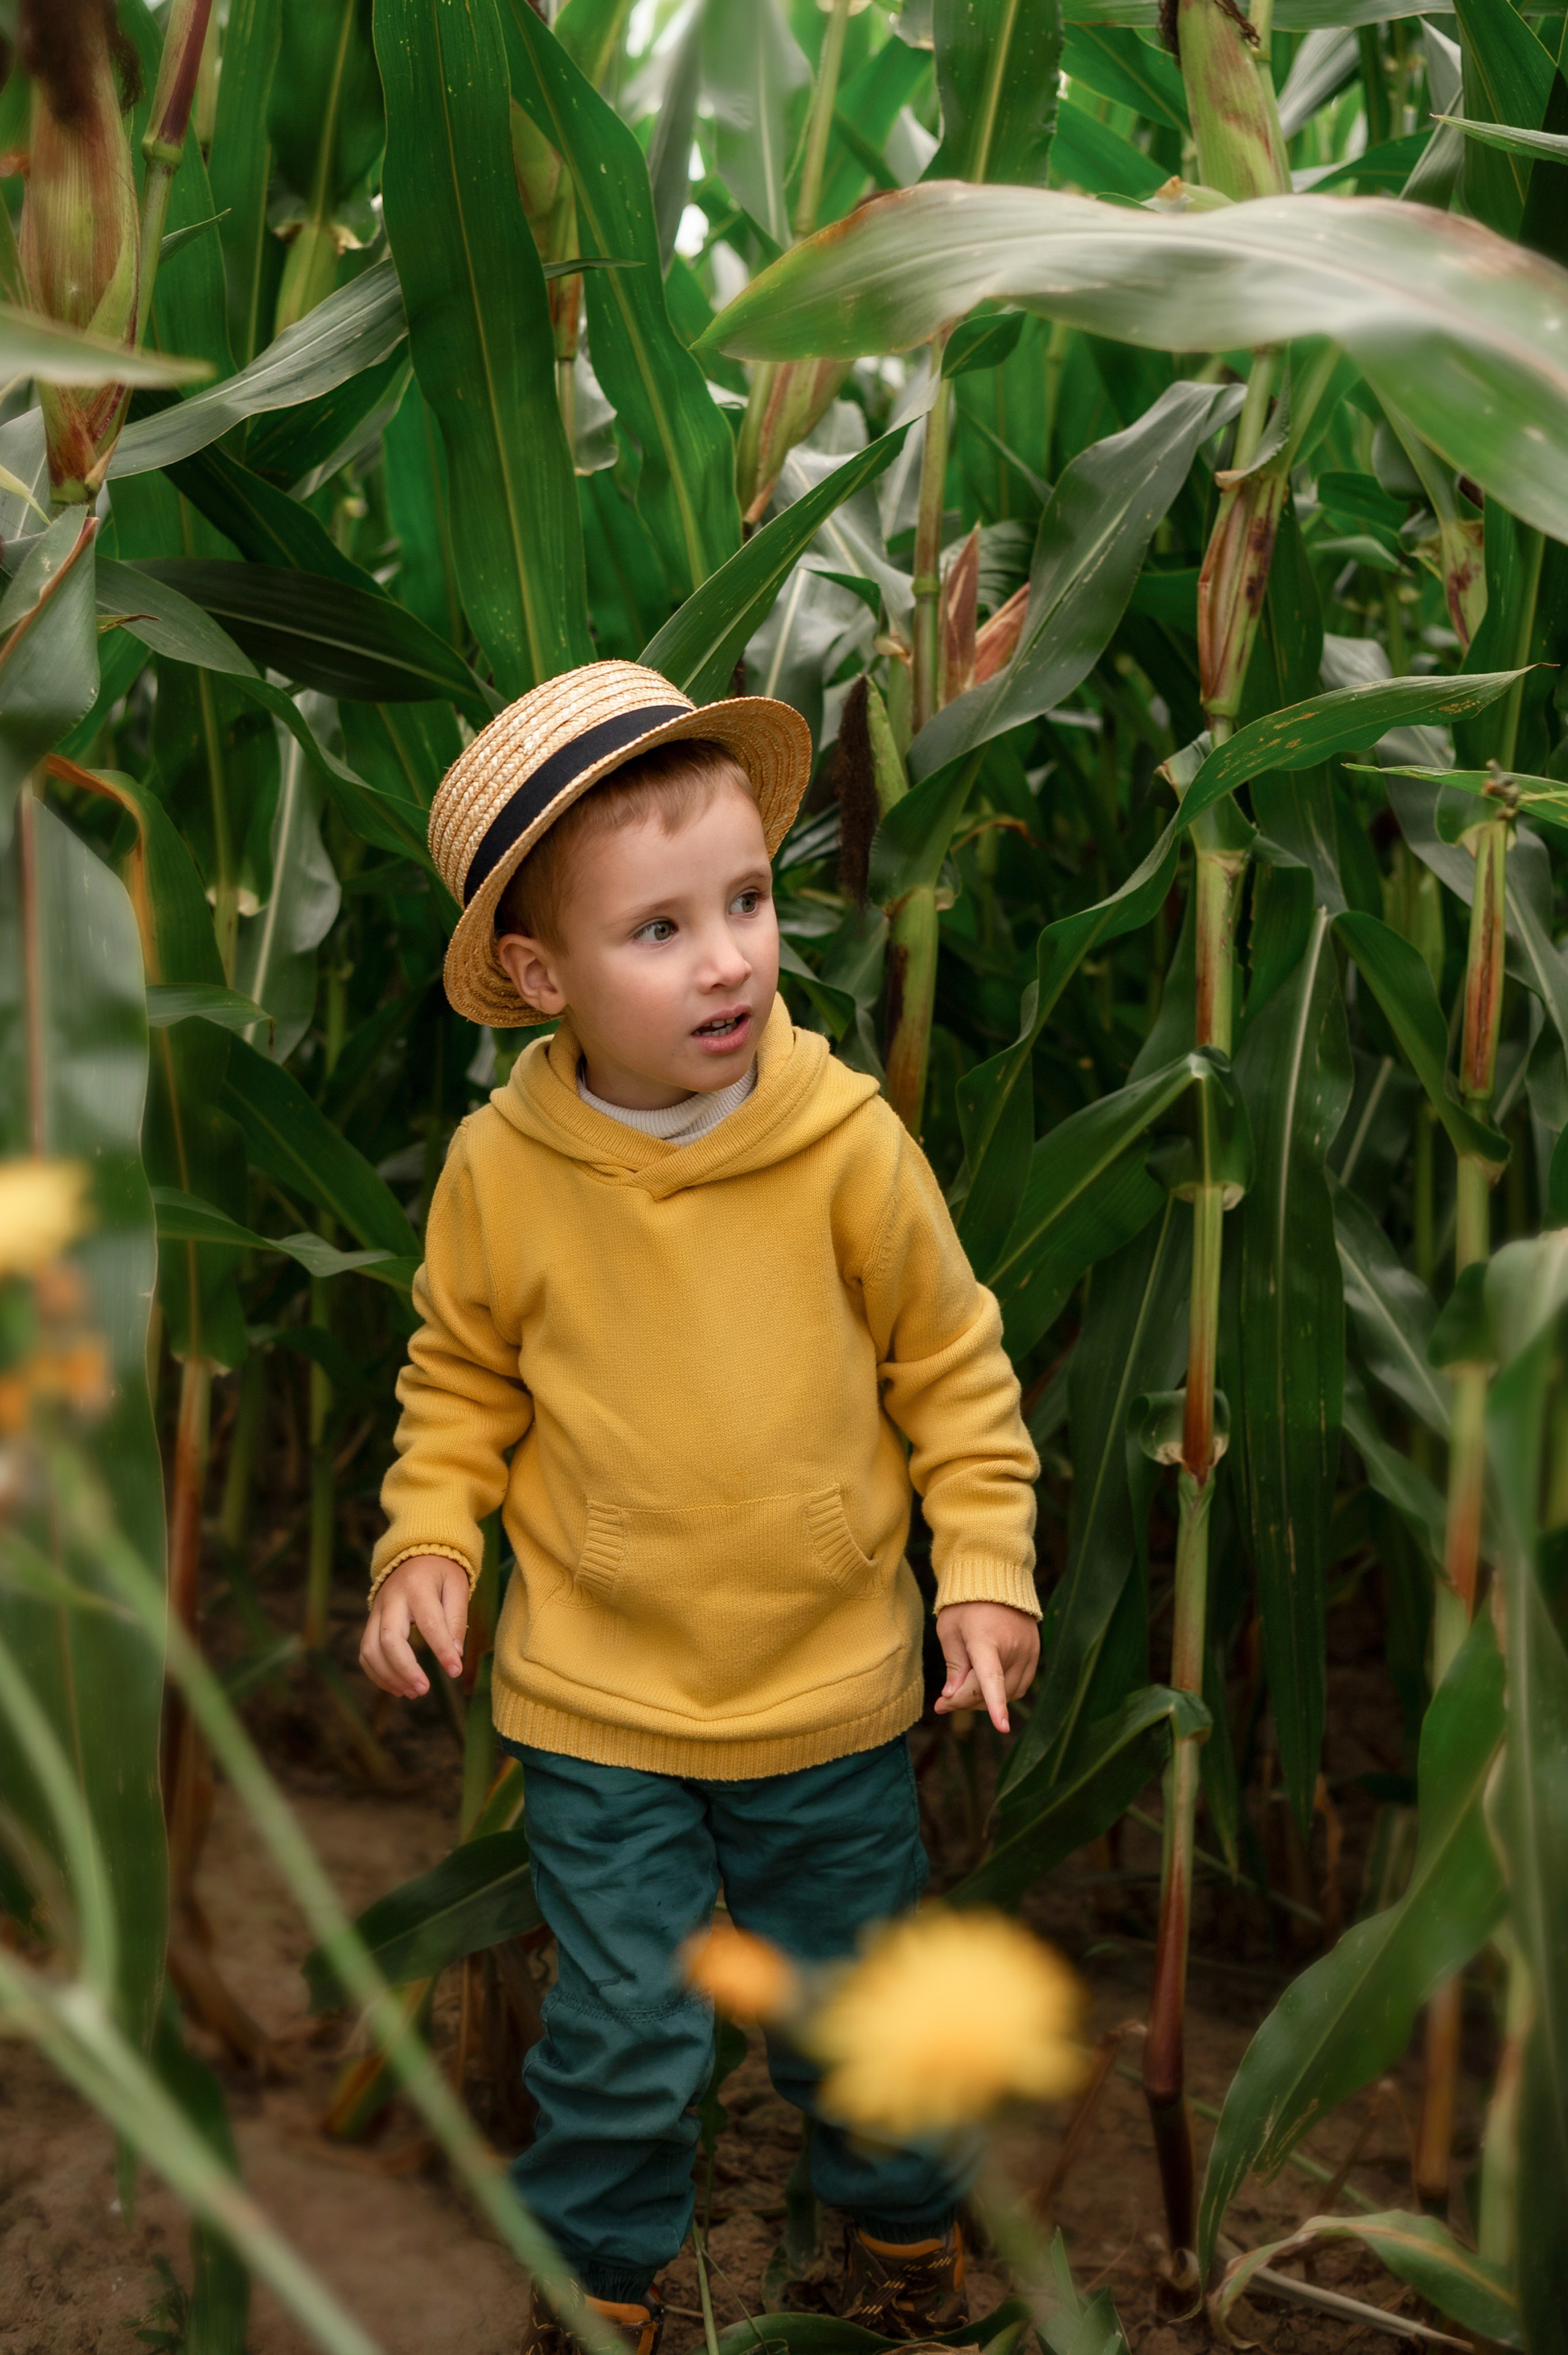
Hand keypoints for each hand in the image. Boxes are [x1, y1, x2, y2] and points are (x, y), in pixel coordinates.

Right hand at [360, 1554, 469, 1698]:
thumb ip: (456, 1619)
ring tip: (412, 1693)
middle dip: (405, 1669)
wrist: (414, 1553)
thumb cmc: (441, 1572)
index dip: (441, 1649)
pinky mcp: (370, 1621)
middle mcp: (391, 1599)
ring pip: (370, 1648)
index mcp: (417, 1587)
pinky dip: (376, 1673)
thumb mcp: (457, 1586)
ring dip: (388, 1676)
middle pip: (389, 1638)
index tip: (455, 1671)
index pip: (429, 1623)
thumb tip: (455, 1654)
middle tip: (423, 1690)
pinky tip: (397, 1687)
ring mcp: (376, 1611)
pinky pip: (365, 1651)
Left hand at [934, 1600, 1039, 1733]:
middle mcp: (1012, 1647)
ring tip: (964, 1690)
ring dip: (985, 1700)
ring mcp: (1027, 1651)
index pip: (991, 1678)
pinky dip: (1003, 1692)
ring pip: (1008, 1693)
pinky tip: (985, 1685)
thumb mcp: (949, 1630)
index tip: (1002, 1727)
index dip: (995, 1705)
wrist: (995, 1579)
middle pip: (992, 1691)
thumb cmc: (965, 1605)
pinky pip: (1021, 1686)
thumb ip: (953, 1665)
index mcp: (985, 1639)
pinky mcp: (1035, 1653)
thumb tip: (952, 1697)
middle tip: (944, 1702)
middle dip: (965, 1701)